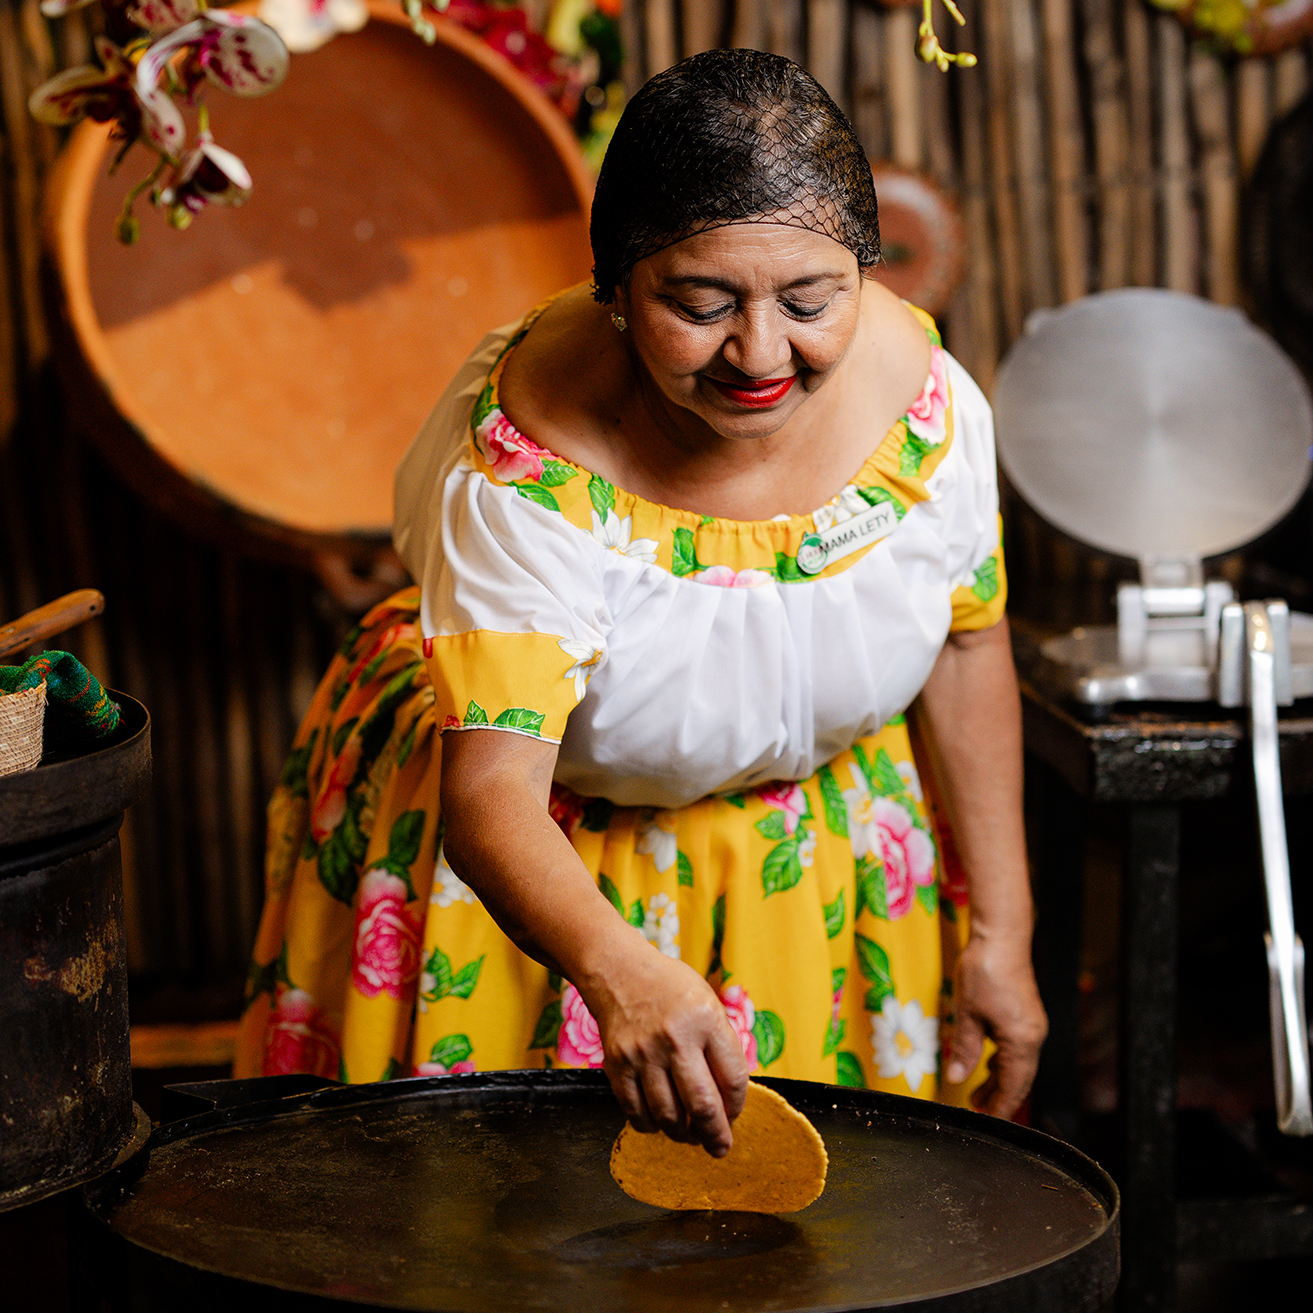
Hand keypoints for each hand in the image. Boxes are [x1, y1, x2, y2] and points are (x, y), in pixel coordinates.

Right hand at [582, 946, 749, 1157]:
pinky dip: (651, 1126)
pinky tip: (660, 1121)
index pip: (732, 1079)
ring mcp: (642, 1054)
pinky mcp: (616, 1065)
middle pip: (701, 1105)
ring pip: (668, 1116)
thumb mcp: (708, 1004)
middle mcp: (674, 1038)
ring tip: (689, 1134)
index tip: (734, 1115)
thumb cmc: (671, 990)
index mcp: (705, 1020)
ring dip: (683, 1134)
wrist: (620, 972)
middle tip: (720, 1148)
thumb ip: (721, 1048)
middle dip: (716, 1136)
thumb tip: (730, 1100)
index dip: (737, 1106)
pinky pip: (636, 1113)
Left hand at [943, 931, 1046, 1118]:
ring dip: (998, 1078)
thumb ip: (964, 1049)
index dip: (1001, 1106)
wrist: (1001, 936)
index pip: (1014, 1086)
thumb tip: (957, 1077)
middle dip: (999, 1096)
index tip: (989, 1122)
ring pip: (1017, 1062)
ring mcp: (1032, 1024)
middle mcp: (1033, 1036)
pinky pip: (1017, 1047)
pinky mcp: (1026, 1014)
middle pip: (1019, 1077)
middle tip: (978, 1109)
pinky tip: (987, 1061)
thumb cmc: (984, 971)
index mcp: (1021, 1041)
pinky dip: (1002, 1060)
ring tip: (978, 1091)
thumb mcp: (967, 1013)